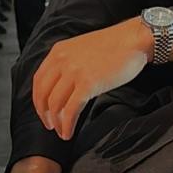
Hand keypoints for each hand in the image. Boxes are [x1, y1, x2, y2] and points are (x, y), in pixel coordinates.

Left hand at [33, 19, 151, 140]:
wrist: (134, 39)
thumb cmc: (115, 46)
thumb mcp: (82, 49)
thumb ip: (69, 63)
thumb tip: (63, 87)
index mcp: (59, 52)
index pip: (38, 80)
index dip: (38, 100)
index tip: (43, 111)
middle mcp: (62, 61)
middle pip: (43, 94)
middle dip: (44, 114)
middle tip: (50, 125)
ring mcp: (74, 72)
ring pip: (55, 104)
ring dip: (56, 122)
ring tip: (61, 132)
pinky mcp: (88, 84)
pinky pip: (71, 110)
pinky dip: (67, 125)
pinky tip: (69, 132)